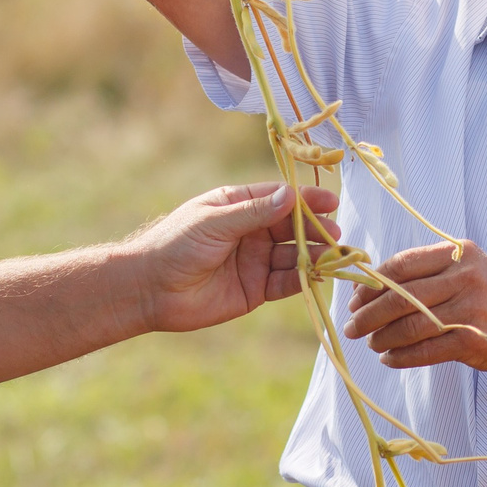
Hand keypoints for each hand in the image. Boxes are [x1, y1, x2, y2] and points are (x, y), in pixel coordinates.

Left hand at [132, 182, 338, 334]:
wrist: (150, 289)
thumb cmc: (175, 245)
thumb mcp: (215, 222)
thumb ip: (254, 212)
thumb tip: (290, 196)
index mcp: (239, 207)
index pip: (280, 199)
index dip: (306, 200)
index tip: (330, 201)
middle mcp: (251, 232)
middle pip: (292, 228)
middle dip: (316, 230)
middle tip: (335, 233)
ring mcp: (255, 261)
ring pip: (294, 256)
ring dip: (315, 256)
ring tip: (334, 256)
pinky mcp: (256, 290)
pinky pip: (285, 283)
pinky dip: (303, 280)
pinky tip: (317, 276)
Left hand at [341, 240, 486, 375]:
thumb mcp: (469, 271)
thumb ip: (428, 273)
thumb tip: (371, 286)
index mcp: (460, 253)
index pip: (403, 264)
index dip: (373, 284)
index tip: (355, 299)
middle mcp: (467, 277)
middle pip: (402, 296)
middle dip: (369, 314)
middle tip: (352, 327)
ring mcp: (472, 310)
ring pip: (411, 325)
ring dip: (383, 337)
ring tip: (371, 344)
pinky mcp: (474, 341)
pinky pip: (426, 350)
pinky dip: (402, 357)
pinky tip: (389, 359)